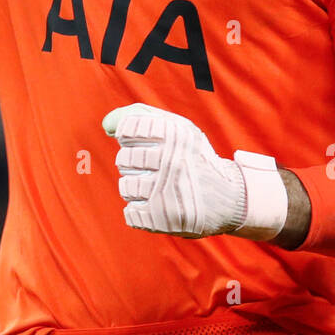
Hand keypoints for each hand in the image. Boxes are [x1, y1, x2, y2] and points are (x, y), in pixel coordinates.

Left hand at [102, 102, 285, 239]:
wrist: (228, 198)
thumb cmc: (193, 158)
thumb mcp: (178, 129)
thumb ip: (141, 116)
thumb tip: (106, 125)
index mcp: (175, 134)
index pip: (128, 128)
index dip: (130, 136)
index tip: (143, 142)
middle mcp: (172, 161)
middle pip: (123, 159)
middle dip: (132, 164)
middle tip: (152, 168)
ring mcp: (167, 191)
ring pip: (125, 187)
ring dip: (135, 189)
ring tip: (155, 188)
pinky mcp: (164, 218)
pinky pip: (131, 214)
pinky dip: (139, 212)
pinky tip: (156, 206)